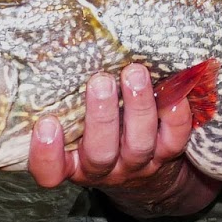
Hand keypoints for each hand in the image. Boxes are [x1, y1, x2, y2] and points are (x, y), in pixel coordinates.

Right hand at [26, 64, 219, 217]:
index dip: (46, 153)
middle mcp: (102, 168)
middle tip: (100, 82)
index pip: (50, 172)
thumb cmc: (95, 132)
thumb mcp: (74, 124)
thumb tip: (56, 50)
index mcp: (72, 163)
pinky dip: (175, 116)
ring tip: (134, 73)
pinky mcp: (166, 156)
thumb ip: (65, 102)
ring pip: (138, 145)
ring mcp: (136, 164)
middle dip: (101, 117)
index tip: (47, 123)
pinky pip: (173, 140)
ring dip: (138, 108)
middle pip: (100, 153)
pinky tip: (174, 92)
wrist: (142, 171)